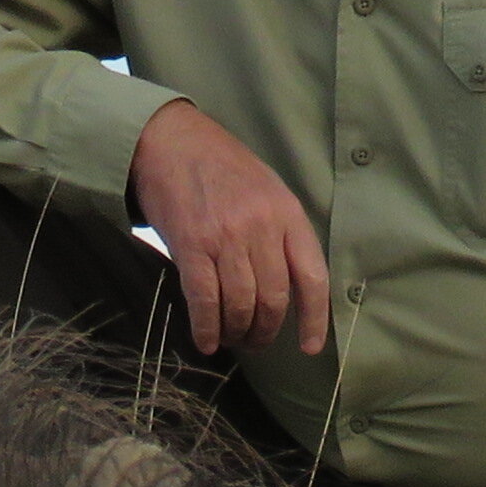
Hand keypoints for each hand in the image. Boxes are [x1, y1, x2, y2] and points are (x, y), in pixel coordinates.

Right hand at [129, 98, 330, 356]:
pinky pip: (204, 301)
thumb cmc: (220, 166)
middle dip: (266, 331)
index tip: (310, 346)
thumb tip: (287, 284)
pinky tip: (207, 341)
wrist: (171, 140)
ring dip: (237, 332)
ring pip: (240, 304)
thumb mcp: (267, 189)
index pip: (312, 277)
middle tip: (256, 342)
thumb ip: (280, 232)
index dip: (315, 319)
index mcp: (287, 213)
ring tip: (232, 339)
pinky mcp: (192, 245)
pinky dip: (207, 328)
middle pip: (274, 298)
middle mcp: (261, 227)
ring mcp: (226, 236)